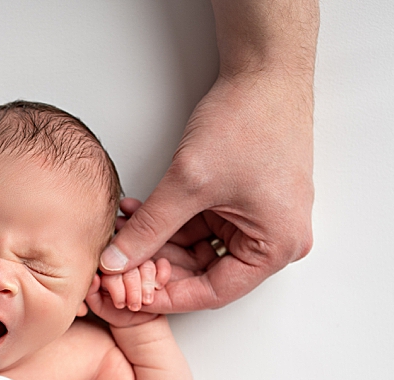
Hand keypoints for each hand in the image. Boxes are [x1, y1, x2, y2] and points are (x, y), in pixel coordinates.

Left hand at [88, 259, 169, 326]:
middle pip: (129, 265)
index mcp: (107, 264)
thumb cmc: (114, 311)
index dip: (116, 286)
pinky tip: (158, 287)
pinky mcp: (159, 263)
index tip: (120, 304)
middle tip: (134, 305)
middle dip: (132, 288)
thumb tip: (95, 278)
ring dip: (147, 283)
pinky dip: (162, 273)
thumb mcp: (99, 305)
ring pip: (146, 263)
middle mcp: (124, 259)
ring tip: (147, 301)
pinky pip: (163, 262)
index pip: (109, 266)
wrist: (135, 320)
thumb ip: (92, 292)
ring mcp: (142, 260)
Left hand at [99, 69, 314, 310]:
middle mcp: (276, 239)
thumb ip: (149, 228)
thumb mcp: (189, 183)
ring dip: (159, 240)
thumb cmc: (248, 119)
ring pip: (199, 248)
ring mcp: (261, 219)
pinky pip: (202, 224)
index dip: (167, 296)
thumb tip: (115, 261)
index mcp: (277, 246)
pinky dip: (170, 220)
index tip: (130, 296)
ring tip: (121, 230)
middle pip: (206, 272)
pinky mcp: (245, 201)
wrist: (264, 69)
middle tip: (118, 264)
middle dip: (158, 264)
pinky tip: (137, 212)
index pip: (214, 292)